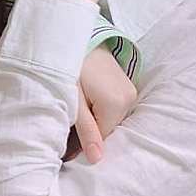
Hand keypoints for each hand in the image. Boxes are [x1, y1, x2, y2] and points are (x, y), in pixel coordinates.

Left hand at [71, 47, 137, 163]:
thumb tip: (96, 159)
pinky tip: (87, 96)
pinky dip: (100, 107)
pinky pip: (114, 108)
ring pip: (110, 119)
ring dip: (94, 117)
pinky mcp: (127, 86)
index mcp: (117, 104)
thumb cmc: (71, 65)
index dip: (81, 138)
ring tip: (78, 100)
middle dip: (88, 127)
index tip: (65, 128)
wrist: (78, 36)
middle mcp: (130, 99)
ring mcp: (131, 92)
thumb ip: (85, 129)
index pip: (101, 139)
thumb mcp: (72, 98)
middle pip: (107, 129)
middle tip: (69, 112)